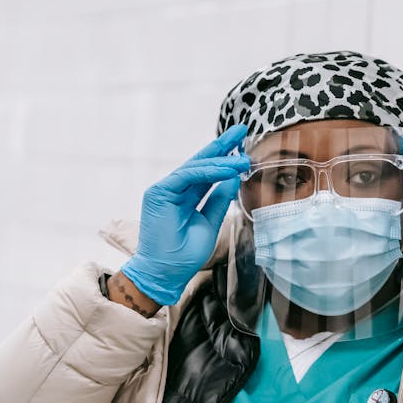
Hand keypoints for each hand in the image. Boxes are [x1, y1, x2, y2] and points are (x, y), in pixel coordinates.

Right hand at [120, 124, 249, 305]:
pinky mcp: (159, 192)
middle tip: (242, 129)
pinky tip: (228, 168)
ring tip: (243, 157)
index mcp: (185, 196)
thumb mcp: (209, 222)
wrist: (166, 273)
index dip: (225, 158)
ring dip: (221, 160)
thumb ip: (219, 199)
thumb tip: (234, 177)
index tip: (244, 146)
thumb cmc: (184, 255)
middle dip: (222, 146)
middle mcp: (174, 189)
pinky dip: (209, 171)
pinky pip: (188, 176)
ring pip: (196, 167)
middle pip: (201, 162)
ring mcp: (164, 189)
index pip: (207, 172)